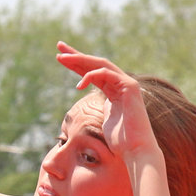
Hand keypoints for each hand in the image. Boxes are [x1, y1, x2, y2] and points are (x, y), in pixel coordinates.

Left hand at [54, 43, 158, 161]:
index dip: (77, 64)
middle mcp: (121, 83)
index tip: (61, 58)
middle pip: (95, 63)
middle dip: (76, 55)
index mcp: (114, 90)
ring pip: (100, 64)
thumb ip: (100, 109)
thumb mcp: (105, 121)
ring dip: (80, 59)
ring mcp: (127, 84)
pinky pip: (107, 74)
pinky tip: (79, 84)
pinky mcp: (130, 87)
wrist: (136, 150)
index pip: (92, 72)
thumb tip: (87, 112)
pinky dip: (91, 76)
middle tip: (59, 46)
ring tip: (63, 57)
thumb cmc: (120, 142)